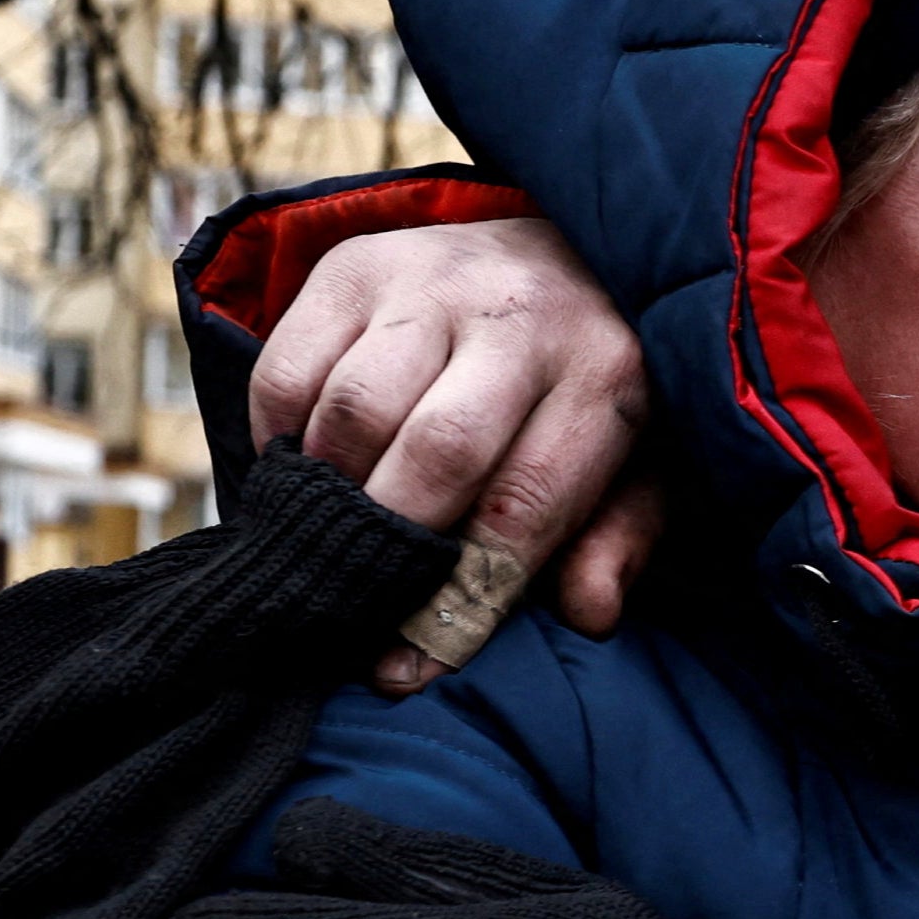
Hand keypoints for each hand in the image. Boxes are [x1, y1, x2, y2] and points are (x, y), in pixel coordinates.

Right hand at [249, 215, 659, 690]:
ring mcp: (431, 280)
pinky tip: (301, 472)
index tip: (410, 666)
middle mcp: (520, 316)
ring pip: (351, 409)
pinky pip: (287, 369)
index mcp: (606, 372)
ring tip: (329, 542)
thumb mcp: (642, 462)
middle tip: (357, 607)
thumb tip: (588, 614)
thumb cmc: (592, 386)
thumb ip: (619, 538)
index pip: (525, 504)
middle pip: (435, 452)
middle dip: (390, 548)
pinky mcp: (354, 265)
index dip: (461, 598)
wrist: (562, 252)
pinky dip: (277, 437)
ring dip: (327, 494)